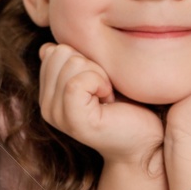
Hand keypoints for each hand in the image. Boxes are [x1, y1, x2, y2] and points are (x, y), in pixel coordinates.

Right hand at [37, 42, 162, 169]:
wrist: (145, 141)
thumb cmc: (126, 106)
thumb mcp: (94, 75)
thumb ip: (70, 63)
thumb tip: (47, 48)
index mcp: (47, 94)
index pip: (53, 51)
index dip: (83, 58)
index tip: (98, 81)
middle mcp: (46, 106)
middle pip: (60, 53)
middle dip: (90, 64)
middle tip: (104, 89)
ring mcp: (57, 115)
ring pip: (72, 64)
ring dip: (99, 75)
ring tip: (107, 97)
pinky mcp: (73, 121)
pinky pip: (78, 82)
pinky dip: (101, 83)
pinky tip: (108, 99)